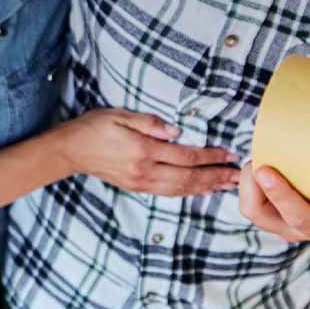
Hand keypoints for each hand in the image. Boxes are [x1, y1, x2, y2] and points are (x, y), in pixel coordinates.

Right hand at [55, 109, 239, 196]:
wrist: (70, 151)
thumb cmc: (95, 127)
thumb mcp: (119, 115)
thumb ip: (148, 122)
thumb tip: (176, 131)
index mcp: (143, 151)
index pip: (186, 156)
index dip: (211, 156)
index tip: (230, 154)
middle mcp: (145, 171)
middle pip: (189, 177)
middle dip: (216, 176)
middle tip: (238, 176)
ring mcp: (141, 183)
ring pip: (181, 189)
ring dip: (206, 188)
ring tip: (227, 185)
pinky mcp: (138, 187)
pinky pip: (169, 193)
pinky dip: (189, 193)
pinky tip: (201, 190)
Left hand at [237, 147, 309, 243]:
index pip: (299, 218)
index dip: (280, 195)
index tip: (266, 171)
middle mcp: (300, 229)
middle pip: (261, 216)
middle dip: (252, 187)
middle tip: (260, 157)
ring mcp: (284, 220)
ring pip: (251, 207)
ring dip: (249, 181)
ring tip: (263, 155)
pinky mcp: (273, 208)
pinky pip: (252, 196)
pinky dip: (251, 178)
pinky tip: (264, 158)